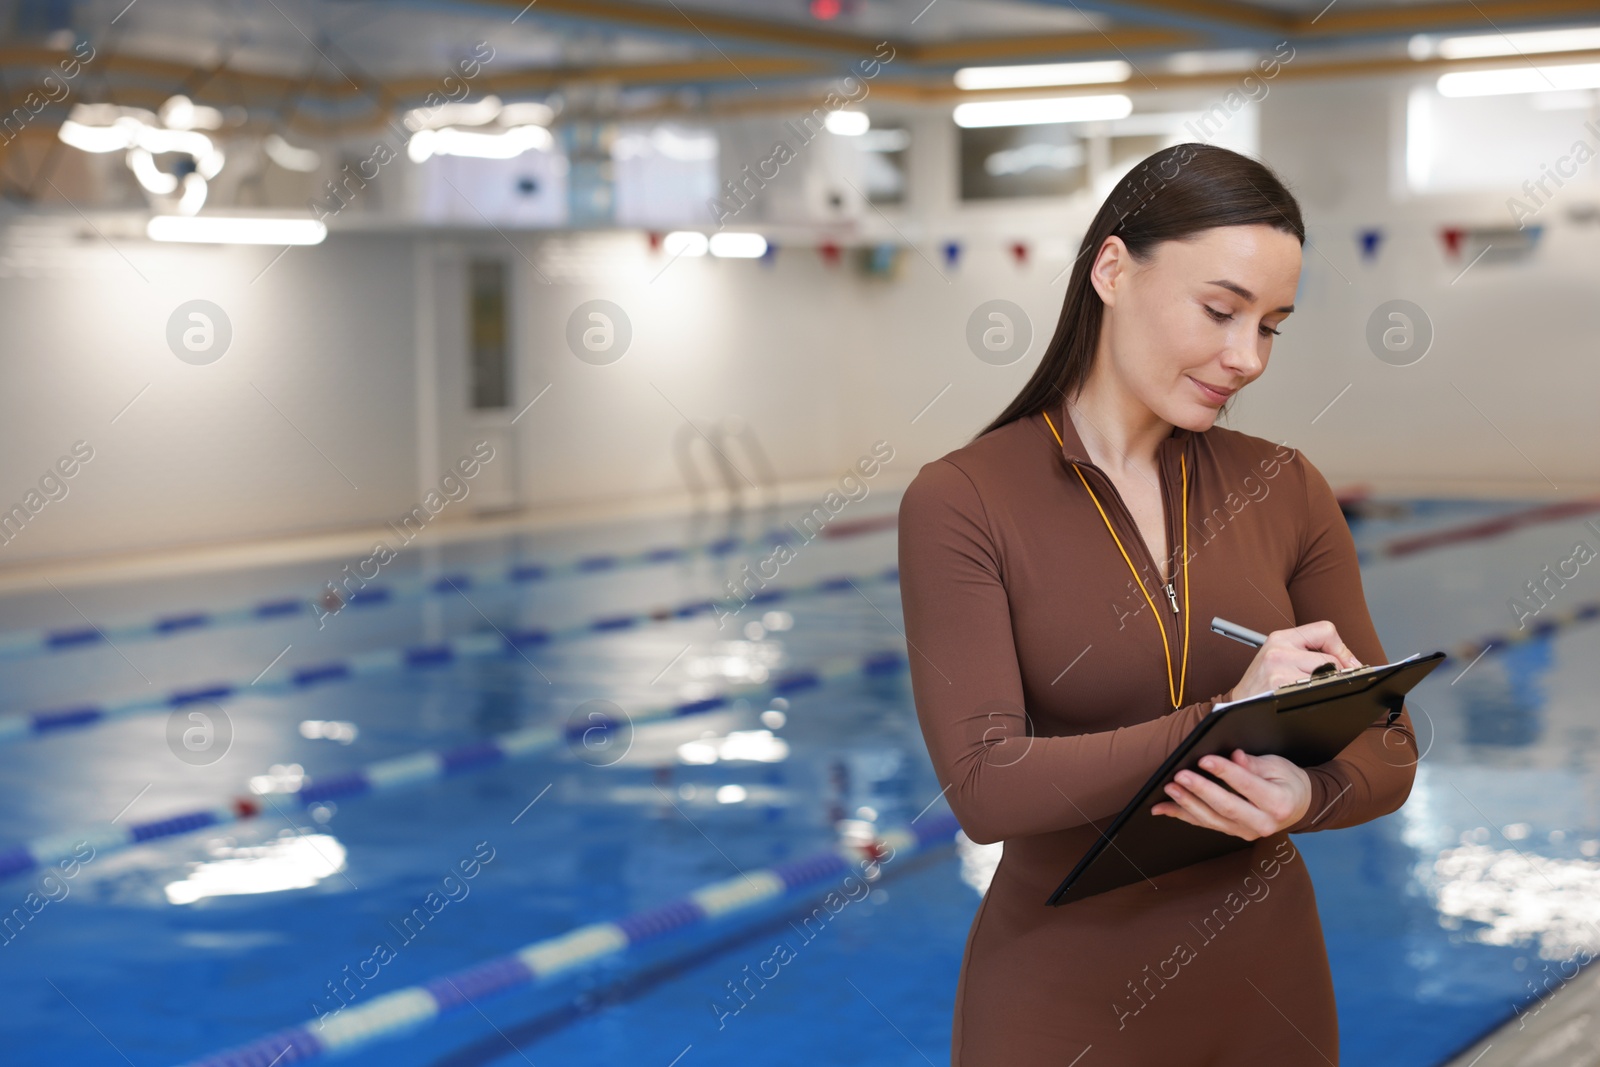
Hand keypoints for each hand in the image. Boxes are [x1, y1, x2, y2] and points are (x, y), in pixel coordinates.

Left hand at [1150, 749, 1310, 840]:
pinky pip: (1206, 824)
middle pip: (1227, 807)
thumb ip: (1254, 763)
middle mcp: (1263, 822)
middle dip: (1200, 790)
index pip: (1247, 786)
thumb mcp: (1277, 766)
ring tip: (1170, 788)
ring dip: (1187, 804)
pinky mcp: (1234, 833)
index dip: (1224, 772)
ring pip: (1212, 820)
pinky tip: (1164, 808)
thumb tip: (1235, 756)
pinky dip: (1183, 815)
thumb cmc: (1287, 782)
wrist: (1298, 806)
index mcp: (1278, 802)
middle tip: (1180, 776)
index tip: (1204, 760)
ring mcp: (1247, 831)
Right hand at [1223, 620, 1360, 702]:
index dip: (1342, 649)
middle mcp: (1279, 649)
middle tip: (1328, 684)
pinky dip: (1316, 698)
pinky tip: (1302, 700)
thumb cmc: (1263, 684)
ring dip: (1324, 688)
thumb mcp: (1280, 657)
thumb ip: (1310, 652)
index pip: (1326, 630)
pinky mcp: (1280, 685)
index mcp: (1280, 638)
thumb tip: (1351, 662)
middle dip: (1336, 675)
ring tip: (1308, 692)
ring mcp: (1279, 667)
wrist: (1237, 704)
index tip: (1346, 663)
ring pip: (1325, 676)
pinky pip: (1316, 691)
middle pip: (1330, 658)